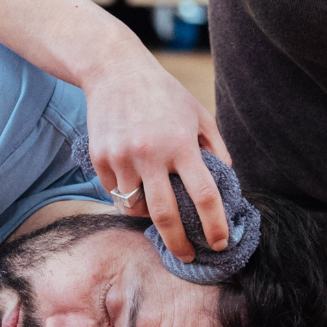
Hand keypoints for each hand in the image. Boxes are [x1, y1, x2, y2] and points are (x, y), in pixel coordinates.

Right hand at [80, 45, 231, 261]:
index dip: (215, 225)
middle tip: (188, 256)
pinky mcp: (100, 158)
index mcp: (181, 143)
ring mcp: (121, 157)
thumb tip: (226, 181)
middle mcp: (151, 153)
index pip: (204, 195)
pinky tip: (135, 184)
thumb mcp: (198, 113)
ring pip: (136, 208)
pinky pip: (115, 193)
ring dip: (150, 217)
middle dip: (179, 244)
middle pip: (166, 216)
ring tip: (160, 212)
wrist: (114, 69)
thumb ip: (216, 147)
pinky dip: (127, 196)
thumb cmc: (163, 92)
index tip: (220, 243)